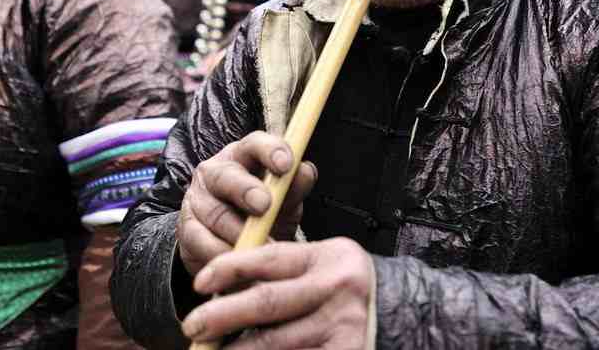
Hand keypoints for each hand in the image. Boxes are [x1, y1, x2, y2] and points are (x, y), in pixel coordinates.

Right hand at [178, 131, 316, 276]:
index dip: (270, 151)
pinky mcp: (187, 230)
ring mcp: (197, 200)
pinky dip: (223, 254)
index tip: (286, 164)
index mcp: (243, 156)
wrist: (233, 246)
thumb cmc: (264, 214)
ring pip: (216, 214)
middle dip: (246, 189)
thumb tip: (305, 171)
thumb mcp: (284, 200)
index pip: (254, 144)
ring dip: (239, 233)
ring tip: (262, 247)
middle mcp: (215, 172)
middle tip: (265, 205)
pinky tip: (240, 261)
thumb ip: (295, 187)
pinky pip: (202, 243)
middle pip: (226, 176)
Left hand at [182, 237, 372, 347]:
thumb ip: (285, 270)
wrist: (406, 313)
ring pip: (275, 343)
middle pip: (266, 303)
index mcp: (327, 257)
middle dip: (221, 316)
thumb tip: (226, 283)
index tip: (200, 281)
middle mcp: (336, 289)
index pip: (269, 258)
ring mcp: (342, 327)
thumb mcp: (324, 264)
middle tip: (192, 326)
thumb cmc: (349, 288)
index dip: (229, 268)